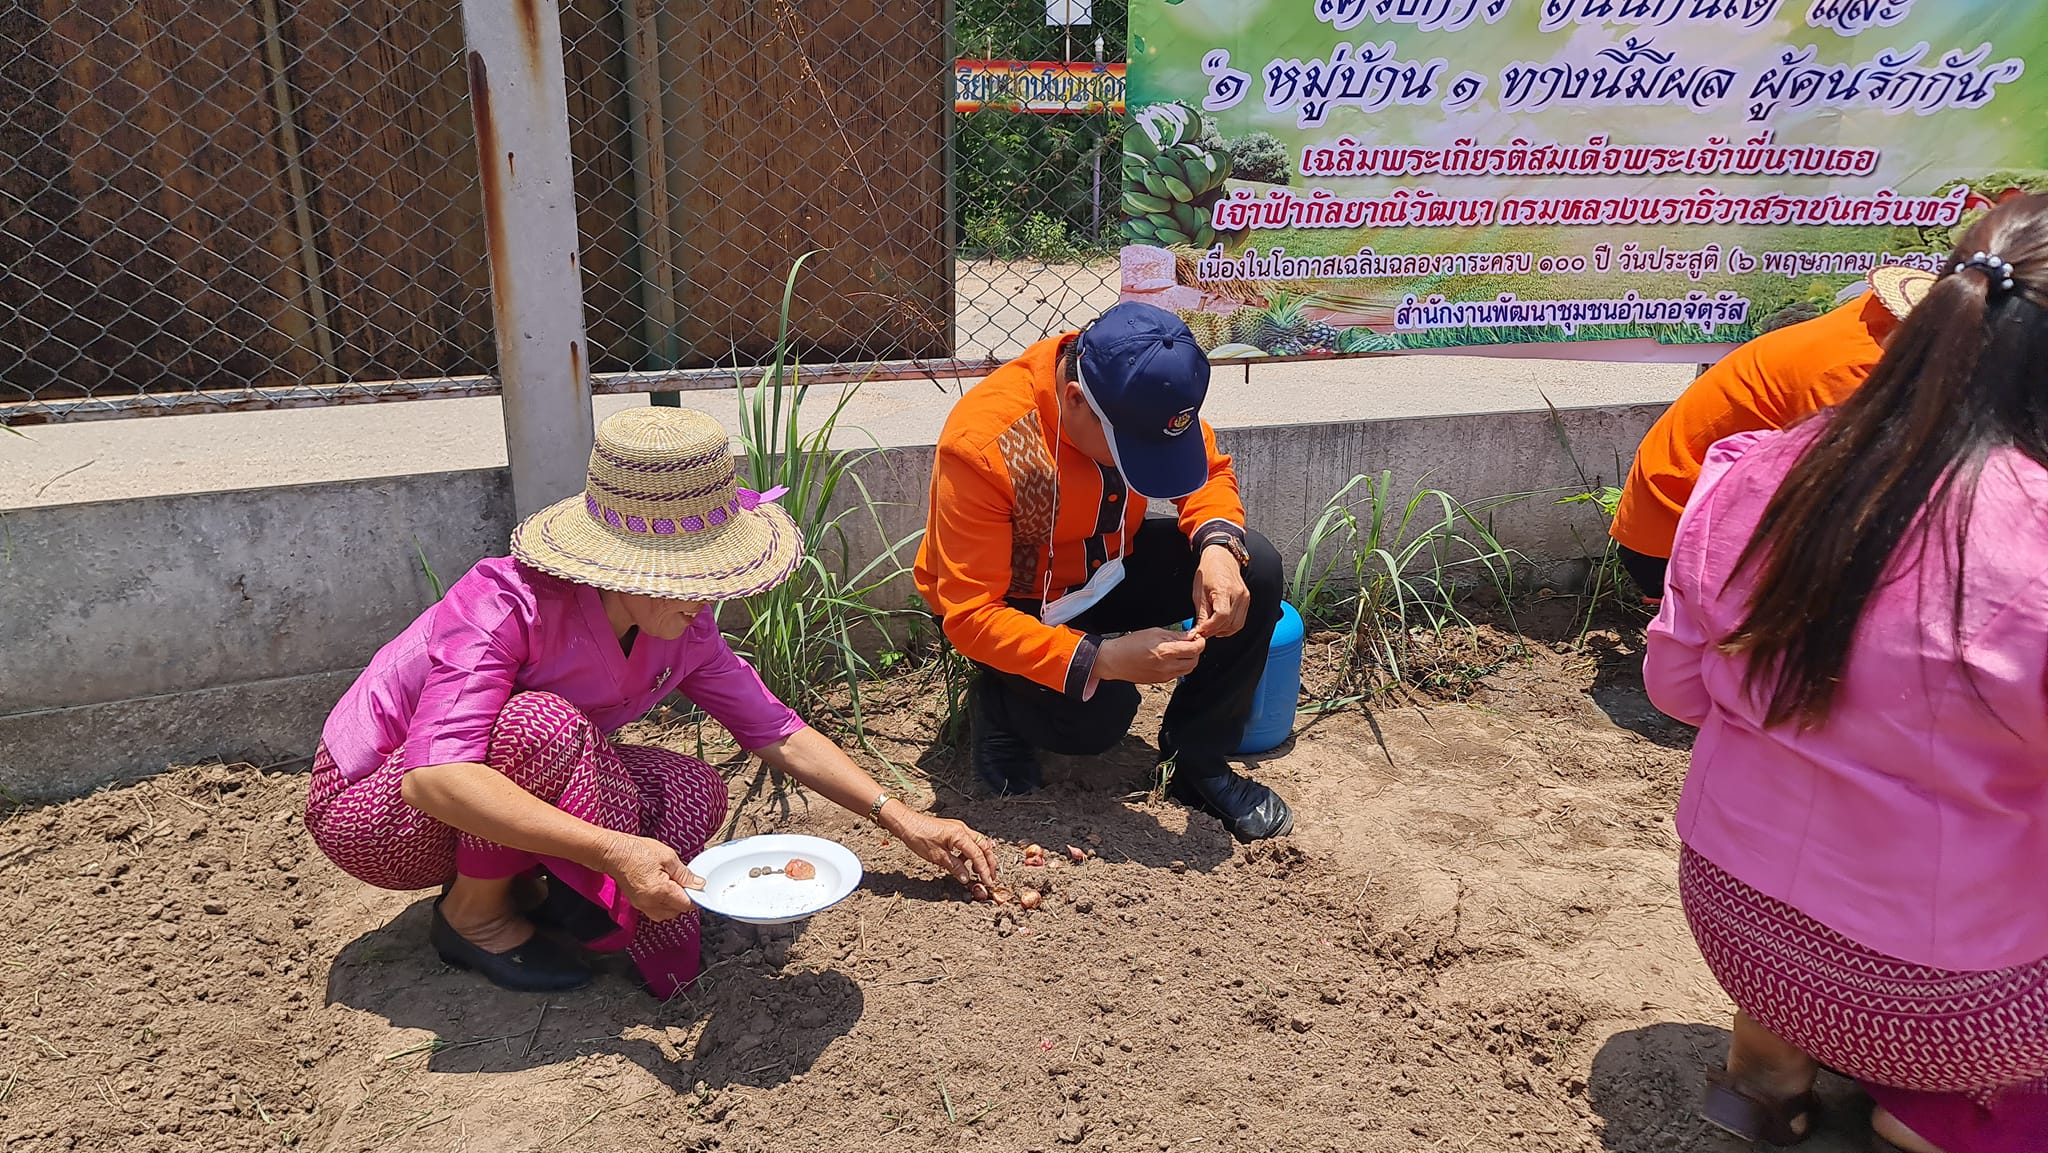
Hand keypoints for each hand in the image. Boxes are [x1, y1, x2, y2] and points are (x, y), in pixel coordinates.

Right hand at [601, 832, 702, 921]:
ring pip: (667, 914)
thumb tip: (698, 884)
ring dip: (674, 904)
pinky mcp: (637, 904)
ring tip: (673, 885)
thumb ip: (685, 874)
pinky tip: (663, 890)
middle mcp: (650, 903)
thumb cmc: (637, 851)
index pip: (686, 904)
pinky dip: (663, 904)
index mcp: (660, 891)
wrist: (614, 853)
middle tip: (685, 882)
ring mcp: (642, 905)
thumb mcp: (667, 857)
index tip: (698, 887)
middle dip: (685, 900)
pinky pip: (656, 911)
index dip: (695, 896)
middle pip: (677, 911)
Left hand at [886, 808, 1000, 884]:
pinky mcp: (953, 830)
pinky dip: (971, 852)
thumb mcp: (937, 856)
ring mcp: (959, 828)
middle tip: (991, 876)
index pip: (978, 855)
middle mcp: (962, 829)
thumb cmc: (918, 836)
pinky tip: (966, 862)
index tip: (987, 881)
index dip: (984, 870)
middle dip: (990, 862)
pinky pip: (969, 841)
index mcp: (960, 835)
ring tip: (980, 871)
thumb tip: (966, 878)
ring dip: (982, 857)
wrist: (907, 823)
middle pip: (984, 846)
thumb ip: (954, 867)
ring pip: (978, 842)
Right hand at [1097, 627, 1206, 684]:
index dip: (1200, 641)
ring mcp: (1165, 676)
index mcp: (1167, 652)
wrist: (1114, 661)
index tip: (1197, 636)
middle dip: (1196, 650)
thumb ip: (1175, 635)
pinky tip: (1172, 658)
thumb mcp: (1154, 632)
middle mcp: (1168, 666)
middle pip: (1195, 660)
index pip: (1195, 649)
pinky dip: (1180, 666)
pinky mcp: (1161, 681)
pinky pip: (1178, 674)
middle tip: (1190, 642)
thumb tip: (1190, 635)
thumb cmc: (1130, 645)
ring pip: (1188, 669)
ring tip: (1181, 650)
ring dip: (1189, 659)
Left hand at [1191, 545, 1249, 638]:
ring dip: (1222, 631)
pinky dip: (1229, 626)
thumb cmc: (1209, 571)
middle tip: (1203, 631)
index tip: (1200, 630)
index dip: (1210, 627)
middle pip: (1229, 623)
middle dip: (1215, 631)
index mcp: (1225, 589)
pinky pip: (1240, 621)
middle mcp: (1239, 595)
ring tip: (1210, 628)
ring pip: (1236, 625)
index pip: (1222, 616)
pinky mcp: (1246, 601)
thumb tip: (1198, 632)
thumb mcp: (1199, 593)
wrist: (1222, 558)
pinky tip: (1219, 624)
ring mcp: (1245, 598)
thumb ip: (1201, 614)